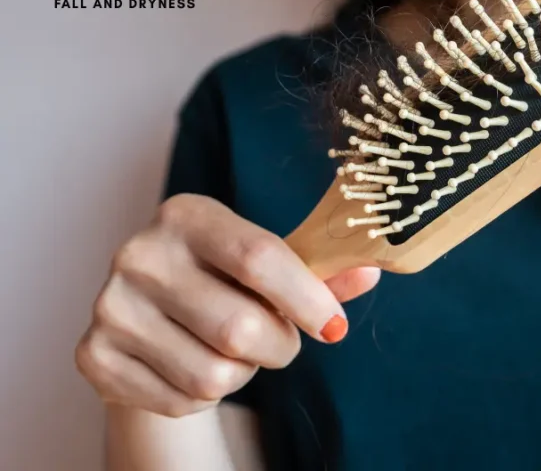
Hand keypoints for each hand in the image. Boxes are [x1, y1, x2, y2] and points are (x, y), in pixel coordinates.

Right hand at [75, 194, 380, 417]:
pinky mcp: (94, 356)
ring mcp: (109, 305)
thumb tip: (372, 269)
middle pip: (240, 327)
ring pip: (214, 374)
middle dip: (280, 346)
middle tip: (280, 341)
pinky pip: (181, 400)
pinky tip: (193, 364)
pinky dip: (203, 396)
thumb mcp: (270, 263)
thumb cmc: (225, 280)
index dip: (307, 299)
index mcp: (187, 214)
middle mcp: (138, 253)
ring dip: (243, 374)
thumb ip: (320, 269)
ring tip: (232, 351)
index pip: (260, 259)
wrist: (149, 316)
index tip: (334, 327)